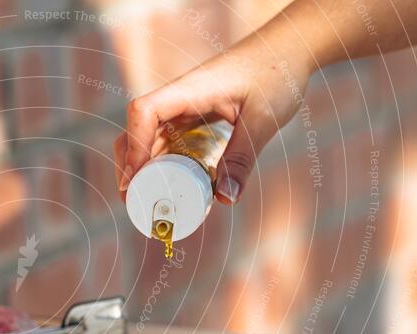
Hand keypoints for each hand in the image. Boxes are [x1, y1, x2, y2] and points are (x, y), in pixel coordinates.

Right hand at [114, 37, 313, 203]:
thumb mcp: (263, 119)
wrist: (288, 48)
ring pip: (146, 139)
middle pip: (135, 130)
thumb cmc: (276, 73)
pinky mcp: (190, 118)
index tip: (133, 180)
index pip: (144, 112)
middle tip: (134, 202)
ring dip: (142, 169)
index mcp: (188, 90)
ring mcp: (181, 109)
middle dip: (129, 167)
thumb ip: (242, 158)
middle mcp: (177, 99)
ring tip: (147, 201)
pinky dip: (160, 165)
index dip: (133, 147)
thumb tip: (225, 199)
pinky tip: (167, 186)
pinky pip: (166, 143)